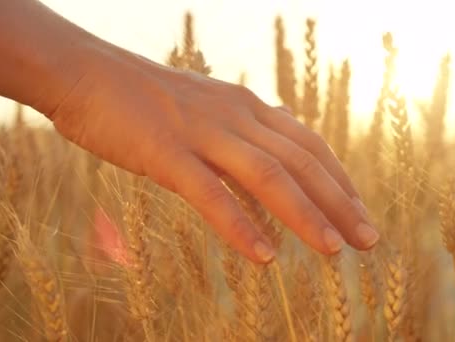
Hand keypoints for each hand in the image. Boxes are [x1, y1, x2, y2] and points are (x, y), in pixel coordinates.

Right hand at [44, 48, 378, 262]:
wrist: (85, 73)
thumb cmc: (141, 96)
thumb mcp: (203, 106)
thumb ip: (235, 129)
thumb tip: (264, 151)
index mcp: (244, 106)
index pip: (308, 144)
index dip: (339, 180)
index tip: (359, 211)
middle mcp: (235, 116)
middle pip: (301, 163)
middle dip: (340, 203)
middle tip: (369, 240)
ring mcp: (202, 133)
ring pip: (268, 177)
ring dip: (305, 216)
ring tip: (334, 252)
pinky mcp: (166, 152)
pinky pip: (211, 194)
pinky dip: (241, 226)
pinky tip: (264, 256)